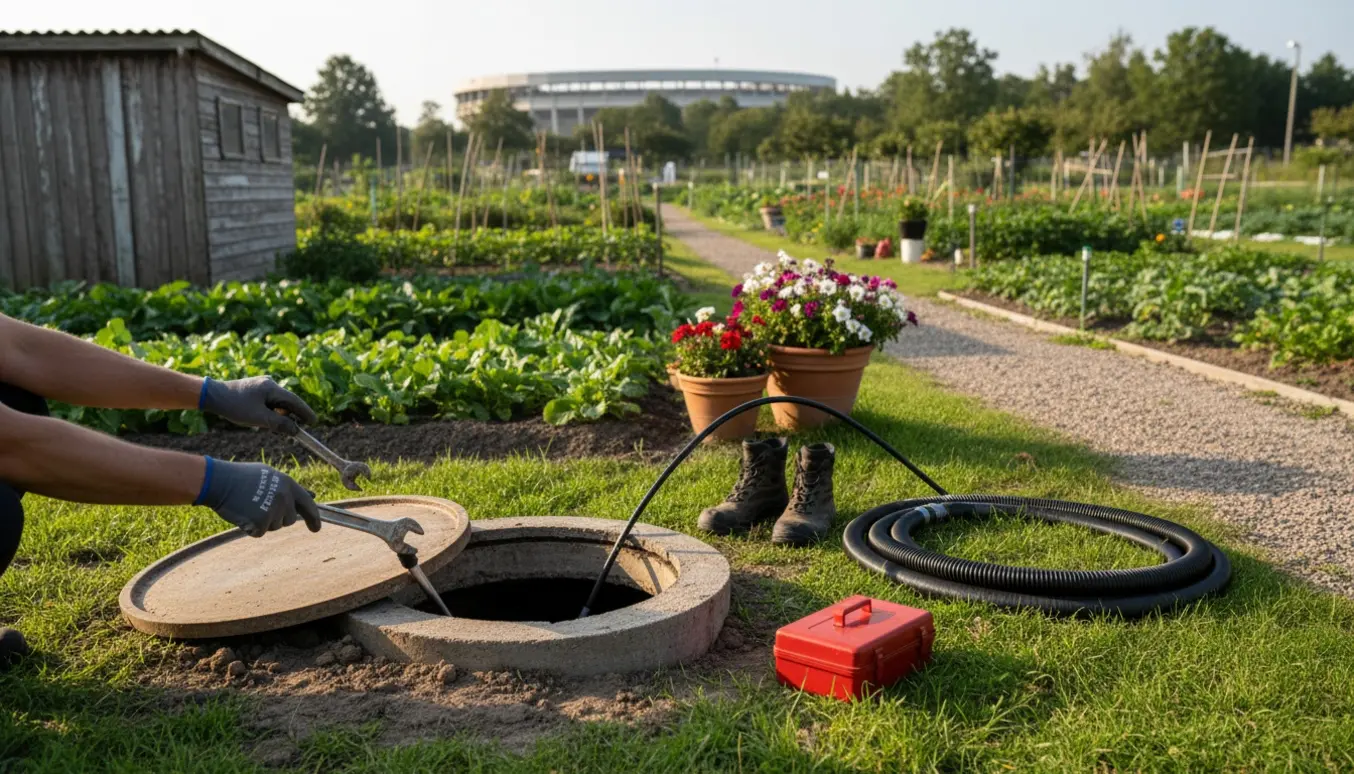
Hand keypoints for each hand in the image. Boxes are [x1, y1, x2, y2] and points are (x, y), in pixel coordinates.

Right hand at [196, 458, 320, 536]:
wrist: (219, 481)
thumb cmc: (242, 477)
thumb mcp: (270, 476)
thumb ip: (290, 488)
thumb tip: (312, 496)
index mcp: (288, 484)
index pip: (308, 504)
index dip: (314, 518)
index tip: (316, 529)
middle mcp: (285, 498)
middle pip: (289, 520)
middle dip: (277, 518)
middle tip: (259, 506)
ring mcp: (273, 510)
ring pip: (274, 527)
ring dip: (263, 522)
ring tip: (249, 506)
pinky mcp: (261, 522)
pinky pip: (259, 532)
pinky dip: (250, 528)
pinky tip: (242, 514)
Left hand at [200, 376, 315, 434]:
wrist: (212, 395)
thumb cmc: (235, 406)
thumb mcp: (259, 419)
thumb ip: (280, 424)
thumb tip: (296, 430)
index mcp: (272, 388)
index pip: (295, 401)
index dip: (306, 413)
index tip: (314, 422)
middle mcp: (270, 384)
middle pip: (287, 402)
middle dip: (292, 417)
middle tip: (297, 431)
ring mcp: (262, 385)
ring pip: (278, 403)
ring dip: (279, 416)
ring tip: (274, 429)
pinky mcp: (255, 389)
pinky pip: (270, 401)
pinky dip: (272, 411)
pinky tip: (264, 421)